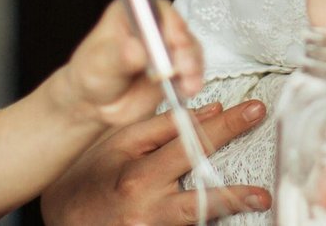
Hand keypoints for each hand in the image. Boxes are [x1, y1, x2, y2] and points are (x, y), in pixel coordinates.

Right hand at [40, 99, 271, 224]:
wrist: (60, 220)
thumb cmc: (86, 176)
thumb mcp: (119, 142)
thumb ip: (164, 127)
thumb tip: (210, 111)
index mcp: (138, 176)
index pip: (191, 145)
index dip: (226, 126)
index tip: (252, 110)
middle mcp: (146, 209)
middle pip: (201, 192)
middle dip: (236, 188)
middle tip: (265, 178)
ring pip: (195, 219)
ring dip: (229, 207)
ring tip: (258, 199)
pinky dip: (202, 222)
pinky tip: (228, 216)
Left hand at [58, 0, 204, 127]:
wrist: (96, 104)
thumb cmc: (92, 75)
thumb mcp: (98, 64)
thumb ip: (118, 56)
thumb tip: (137, 50)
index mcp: (132, 11)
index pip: (156, 9)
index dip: (169, 22)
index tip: (175, 41)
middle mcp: (153, 24)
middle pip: (179, 27)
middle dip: (185, 48)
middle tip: (182, 68)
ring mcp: (167, 45)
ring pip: (190, 48)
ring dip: (193, 66)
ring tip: (188, 84)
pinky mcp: (177, 65)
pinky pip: (193, 68)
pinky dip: (193, 78)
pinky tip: (188, 89)